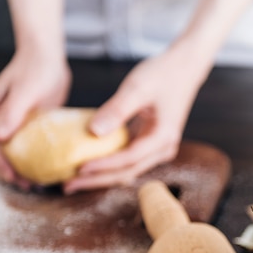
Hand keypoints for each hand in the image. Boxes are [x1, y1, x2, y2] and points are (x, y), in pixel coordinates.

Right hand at [0, 50, 70, 189]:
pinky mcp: (22, 127)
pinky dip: (28, 162)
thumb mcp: (26, 91)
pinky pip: (21, 150)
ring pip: (5, 155)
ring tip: (34, 183)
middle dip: (5, 172)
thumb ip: (11, 112)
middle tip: (27, 185)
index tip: (14, 176)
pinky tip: (43, 170)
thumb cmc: (35, 69)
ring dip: (16, 170)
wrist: (47, 57)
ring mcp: (7, 125)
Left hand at [63, 47, 207, 192]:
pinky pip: (128, 160)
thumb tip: (93, 132)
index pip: (129, 159)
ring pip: (127, 170)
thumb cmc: (162, 74)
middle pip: (127, 172)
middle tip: (69, 185)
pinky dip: (109, 164)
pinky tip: (90, 164)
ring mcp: (158, 149)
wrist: (184, 67)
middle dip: (98, 180)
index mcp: (163, 137)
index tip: (79, 169)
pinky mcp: (151, 144)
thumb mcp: (137, 88)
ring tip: (74, 179)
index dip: (103, 166)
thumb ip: (116, 110)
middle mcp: (163, 149)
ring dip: (102, 176)